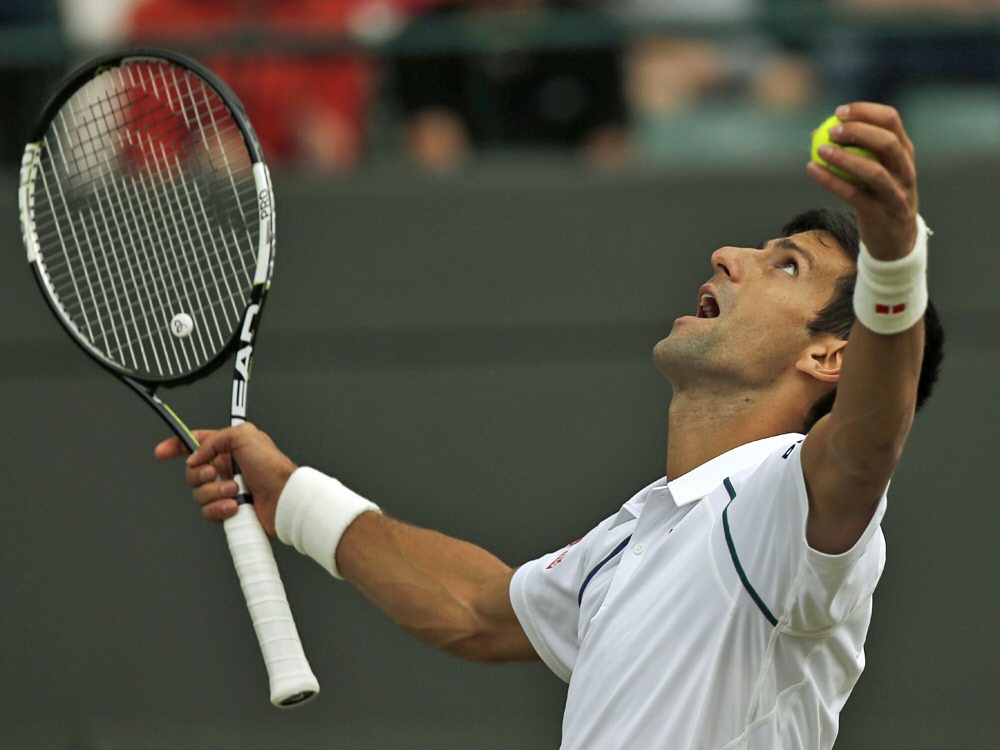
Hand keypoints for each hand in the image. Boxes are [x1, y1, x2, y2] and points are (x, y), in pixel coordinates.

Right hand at [154, 423, 296, 535]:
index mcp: (228, 448)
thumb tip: (195, 456)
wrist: (284, 498)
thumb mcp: (244, 436)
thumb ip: (214, 439)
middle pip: (192, 472)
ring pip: (199, 494)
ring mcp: (226, 490)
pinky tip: (235, 506)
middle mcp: (226, 469)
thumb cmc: (273, 467)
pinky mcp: (228, 510)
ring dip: (215, 493)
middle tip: (215, 473)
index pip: (195, 443)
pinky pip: (208, 512)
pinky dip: (219, 509)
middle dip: (200, 475)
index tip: (162, 452)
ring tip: (236, 492)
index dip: (176, 446)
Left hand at [807, 102, 917, 260]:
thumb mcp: (875, 170)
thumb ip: (855, 150)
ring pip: (873, 171)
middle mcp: (905, 170)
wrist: (895, 238)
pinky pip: (853, 195)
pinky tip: (812, 170)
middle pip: (887, 142)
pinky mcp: (880, 213)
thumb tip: (817, 132)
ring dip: (845, 158)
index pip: (892, 121)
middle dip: (859, 132)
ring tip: (820, 150)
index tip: (839, 111)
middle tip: (832, 130)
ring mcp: (895, 193)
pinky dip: (831, 181)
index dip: (866, 112)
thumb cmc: (878, 196)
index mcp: (905, 152)